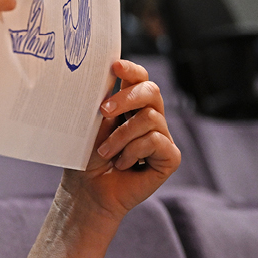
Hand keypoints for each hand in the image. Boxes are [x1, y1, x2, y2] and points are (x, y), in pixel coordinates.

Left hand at [60, 58, 180, 222]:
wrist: (88, 191)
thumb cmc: (87, 158)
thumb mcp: (91, 125)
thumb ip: (103, 102)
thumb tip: (105, 76)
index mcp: (131, 106)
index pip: (140, 78)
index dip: (131, 69)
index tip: (115, 66)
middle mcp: (151, 118)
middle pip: (151, 90)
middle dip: (126, 98)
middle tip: (103, 111)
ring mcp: (162, 137)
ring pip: (149, 118)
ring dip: (121, 136)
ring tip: (106, 152)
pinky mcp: (170, 157)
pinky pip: (155, 141)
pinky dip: (133, 152)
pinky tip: (123, 165)